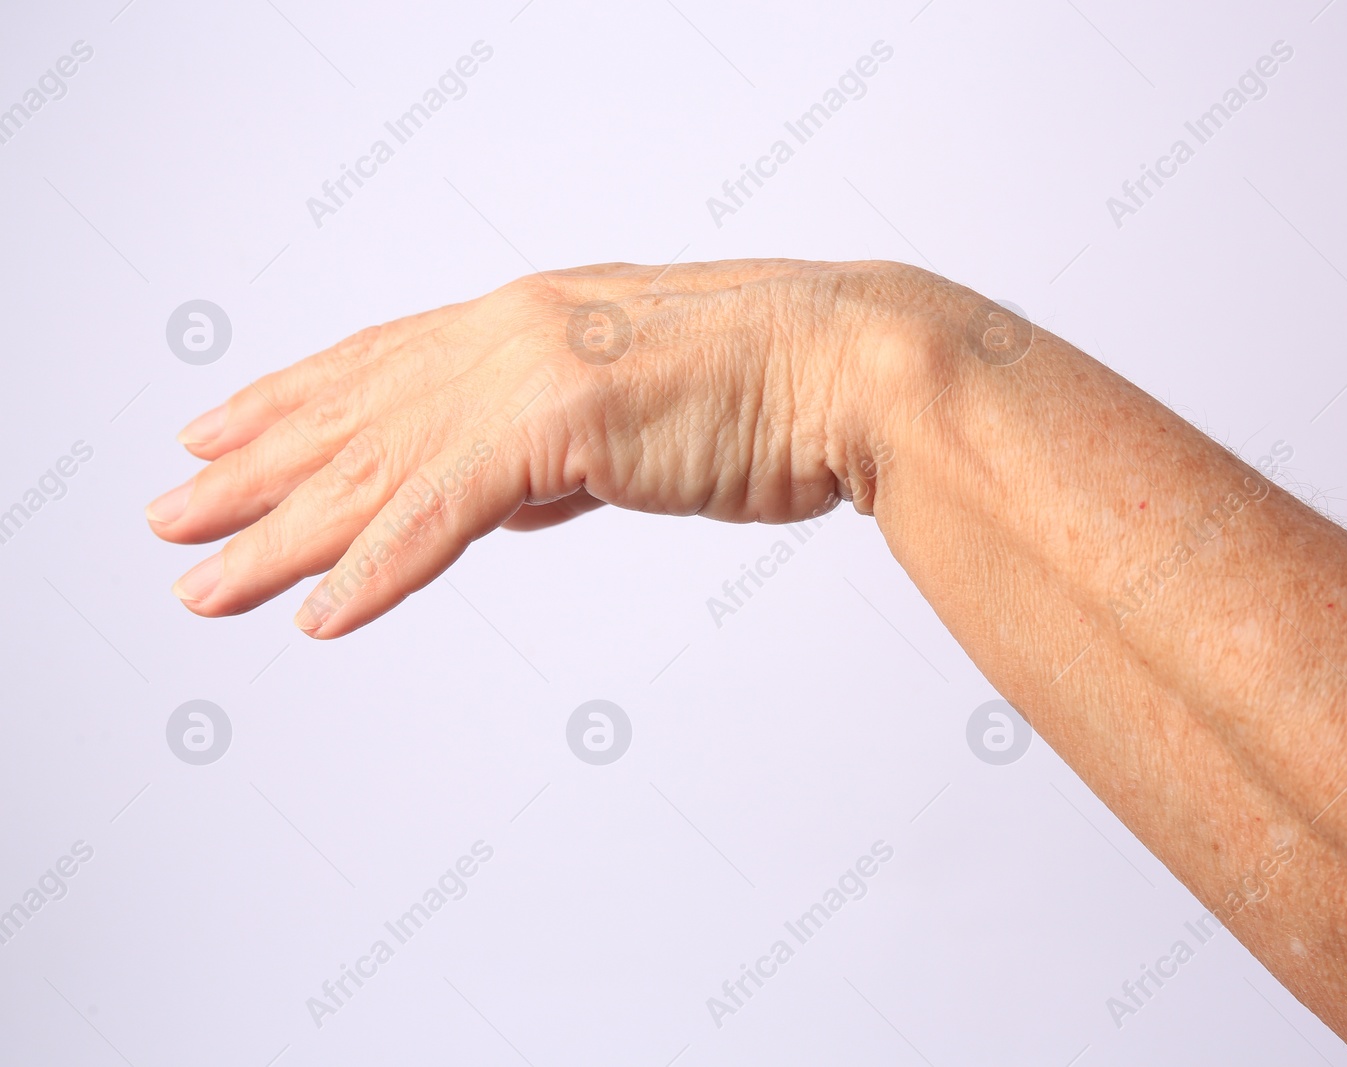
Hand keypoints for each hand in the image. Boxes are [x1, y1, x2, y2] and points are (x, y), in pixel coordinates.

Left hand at [145, 260, 926, 637]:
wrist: (852, 368)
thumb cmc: (772, 391)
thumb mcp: (641, 415)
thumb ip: (559, 453)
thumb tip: (507, 501)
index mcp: (530, 321)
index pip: (380, 365)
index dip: (292, 402)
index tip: (224, 432)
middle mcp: (510, 333)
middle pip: (352, 415)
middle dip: (251, 475)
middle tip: (171, 518)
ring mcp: (530, 372)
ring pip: (375, 466)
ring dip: (282, 535)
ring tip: (209, 583)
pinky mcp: (559, 422)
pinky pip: (441, 513)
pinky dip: (377, 569)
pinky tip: (320, 615)